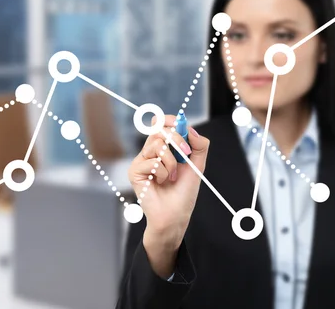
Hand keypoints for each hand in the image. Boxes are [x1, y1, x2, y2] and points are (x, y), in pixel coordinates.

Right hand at [128, 114, 209, 246]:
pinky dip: (162, 173)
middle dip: (177, 138)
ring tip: (172, 177)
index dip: (169, 120)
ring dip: (171, 162)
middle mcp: (151, 152)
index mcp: (164, 148)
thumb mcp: (197, 166)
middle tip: (186, 153)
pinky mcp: (134, 171)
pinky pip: (152, 161)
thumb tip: (192, 129)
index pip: (161, 124)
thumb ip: (199, 146)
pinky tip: (161, 183)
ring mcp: (142, 160)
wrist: (175, 216)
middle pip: (159, 130)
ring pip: (156, 145)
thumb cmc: (184, 193)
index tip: (179, 122)